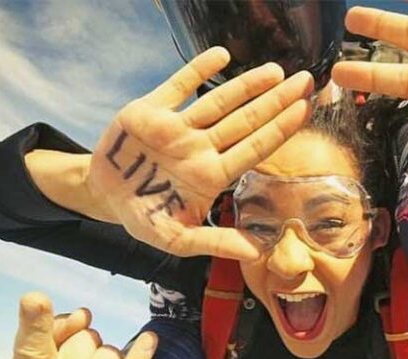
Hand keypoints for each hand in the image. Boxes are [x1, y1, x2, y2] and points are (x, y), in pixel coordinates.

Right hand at [10, 292, 157, 358]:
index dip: (34, 324)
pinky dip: (139, 356)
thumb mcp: (52, 347)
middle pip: (80, 340)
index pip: (29, 347)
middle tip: (80, 356)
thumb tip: (81, 315)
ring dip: (105, 354)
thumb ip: (56, 327)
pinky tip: (150, 339)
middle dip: (84, 338)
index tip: (35, 298)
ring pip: (107, 352)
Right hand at [88, 46, 313, 259]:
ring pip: (219, 102)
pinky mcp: (150, 110)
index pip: (254, 148)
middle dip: (276, 102)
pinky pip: (179, 85)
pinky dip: (198, 70)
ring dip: (247, 85)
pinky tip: (222, 55)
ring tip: (276, 70)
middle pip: (246, 121)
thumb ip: (215, 243)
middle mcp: (201, 147)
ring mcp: (178, 128)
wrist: (103, 195)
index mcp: (211, 175)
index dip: (280, 129)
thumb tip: (256, 253)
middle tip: (305, 81)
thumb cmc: (146, 215)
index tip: (305, 110)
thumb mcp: (177, 239)